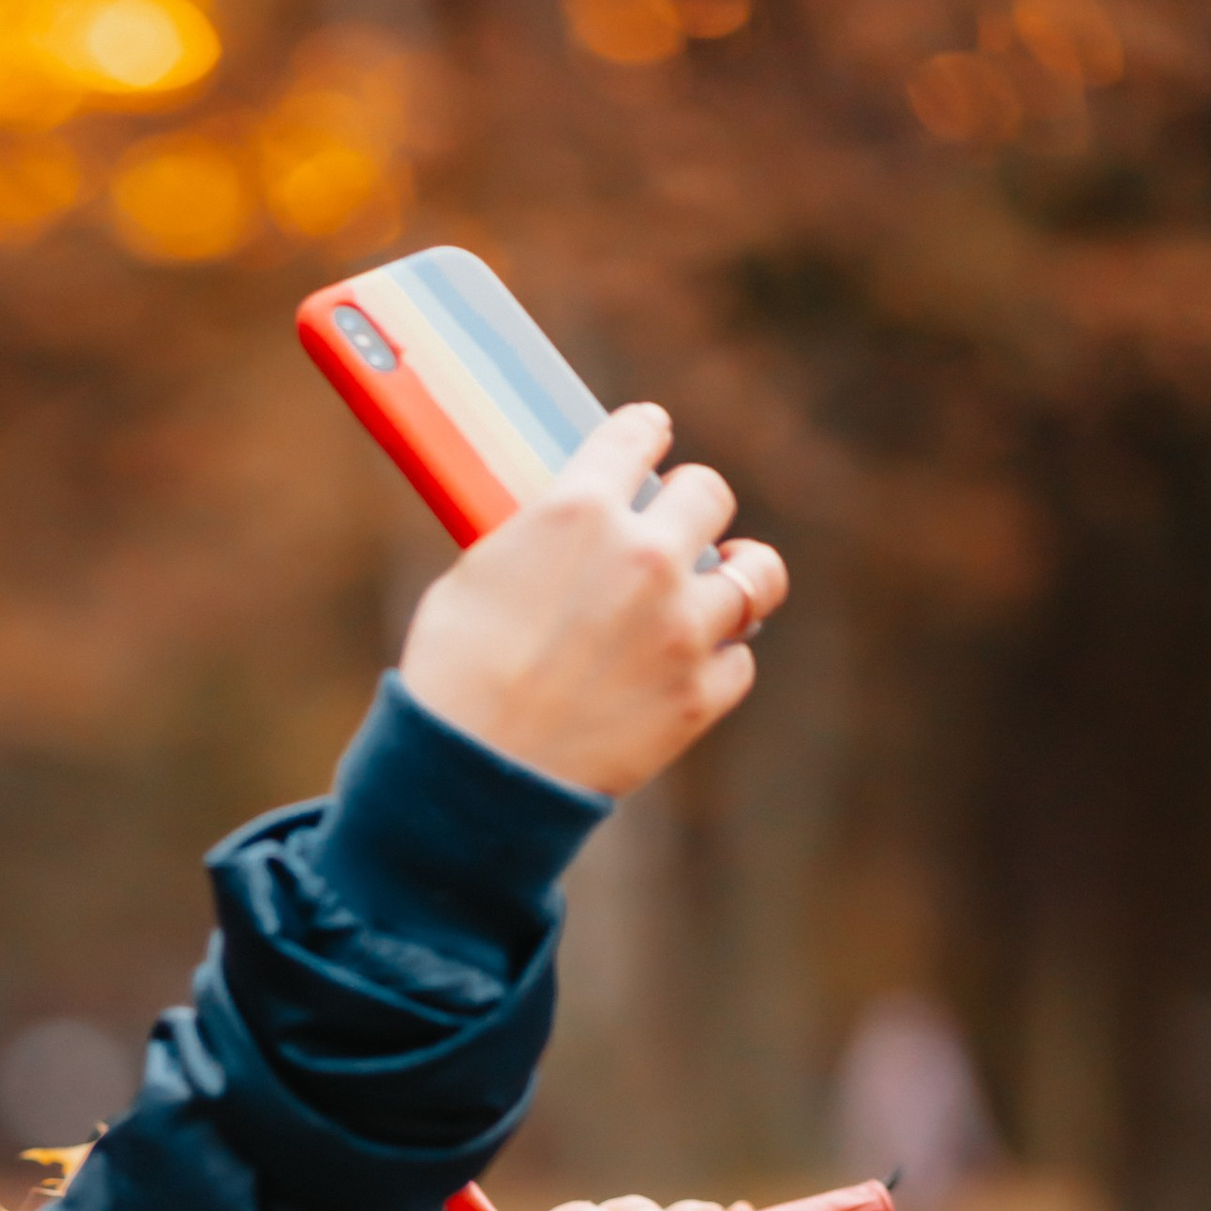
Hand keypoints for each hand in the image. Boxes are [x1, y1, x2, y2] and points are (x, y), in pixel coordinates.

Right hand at [401, 409, 788, 799]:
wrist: (472, 777)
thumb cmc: (453, 677)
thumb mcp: (477, 576)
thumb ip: (539, 539)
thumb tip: (562, 535)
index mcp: (579, 510)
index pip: (639, 433)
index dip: (645, 434)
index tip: (651, 437)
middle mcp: (644, 556)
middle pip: (710, 494)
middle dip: (692, 507)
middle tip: (681, 527)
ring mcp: (682, 627)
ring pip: (758, 576)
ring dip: (738, 579)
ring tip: (728, 586)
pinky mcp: (698, 695)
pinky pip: (740, 661)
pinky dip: (717, 663)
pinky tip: (692, 667)